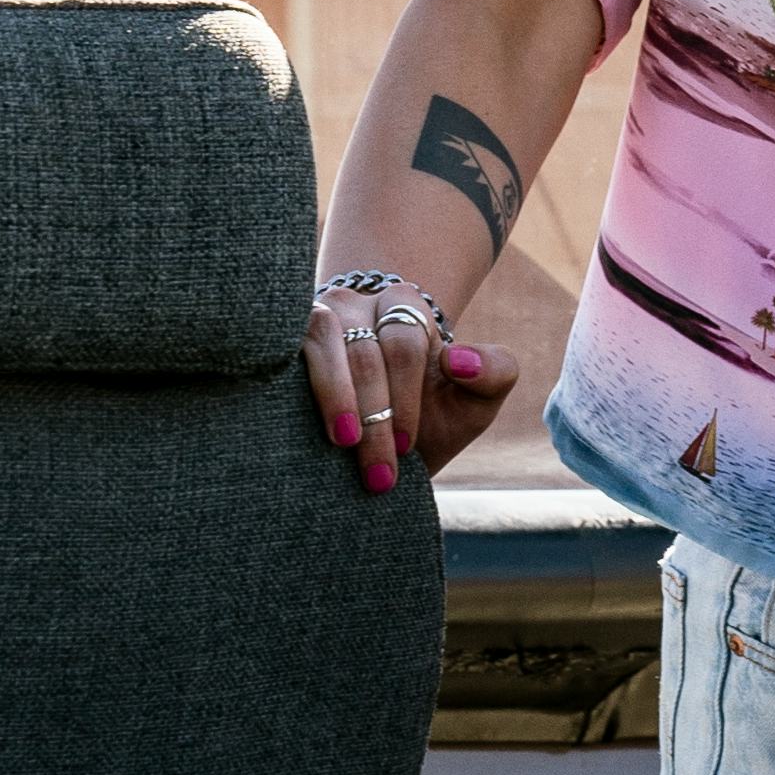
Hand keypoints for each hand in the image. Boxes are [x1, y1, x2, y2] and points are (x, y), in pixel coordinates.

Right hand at [301, 278, 516, 497]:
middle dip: (375, 414)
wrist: (379, 435)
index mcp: (405, 305)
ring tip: (343, 443)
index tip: (405, 447)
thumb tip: (458, 358)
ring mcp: (314, 316)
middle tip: (378, 471)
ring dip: (335, 397)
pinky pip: (279, 346)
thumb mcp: (475, 401)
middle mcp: (356, 302)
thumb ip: (495, 373)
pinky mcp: (280, 339)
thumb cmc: (430, 414)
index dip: (404, 399)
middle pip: (365, 350)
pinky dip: (295, 381)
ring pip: (322, 340)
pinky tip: (296, 418)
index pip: (404, 344)